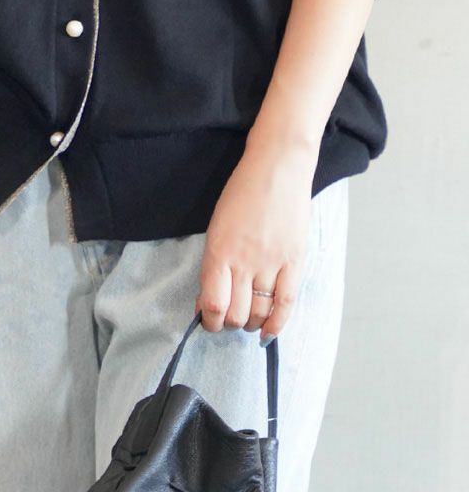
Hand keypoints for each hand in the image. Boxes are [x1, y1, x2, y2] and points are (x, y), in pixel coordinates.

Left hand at [195, 135, 315, 343]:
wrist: (277, 169)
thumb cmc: (241, 192)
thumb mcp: (217, 224)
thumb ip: (214, 262)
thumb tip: (208, 299)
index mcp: (218, 250)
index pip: (212, 303)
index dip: (208, 320)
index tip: (207, 319)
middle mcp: (244, 261)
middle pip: (236, 313)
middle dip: (227, 323)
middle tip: (226, 319)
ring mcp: (271, 263)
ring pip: (259, 312)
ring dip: (250, 323)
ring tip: (246, 321)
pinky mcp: (294, 262)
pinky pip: (286, 304)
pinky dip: (277, 324)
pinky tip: (268, 332)